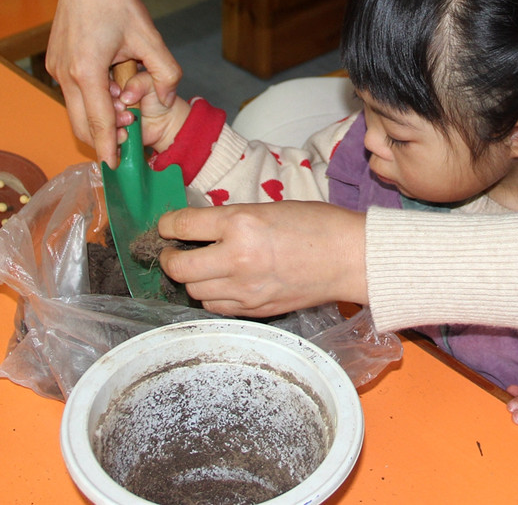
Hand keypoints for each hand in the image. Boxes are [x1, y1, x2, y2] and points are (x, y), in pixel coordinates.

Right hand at [45, 0, 181, 167]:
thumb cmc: (118, 3)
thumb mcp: (150, 36)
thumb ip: (165, 71)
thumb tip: (165, 99)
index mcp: (87, 69)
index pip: (99, 120)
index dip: (108, 147)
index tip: (115, 167)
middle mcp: (65, 73)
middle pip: (81, 123)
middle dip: (104, 137)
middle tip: (131, 135)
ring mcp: (55, 69)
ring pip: (75, 110)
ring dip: (99, 116)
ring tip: (126, 106)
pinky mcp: (54, 64)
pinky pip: (72, 94)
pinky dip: (90, 100)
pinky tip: (111, 86)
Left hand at [157, 201, 368, 315]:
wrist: (351, 258)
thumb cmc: (317, 225)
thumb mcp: (268, 208)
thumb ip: (232, 220)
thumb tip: (199, 230)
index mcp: (241, 224)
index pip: (183, 225)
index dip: (167, 225)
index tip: (166, 227)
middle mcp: (237, 258)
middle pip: (178, 267)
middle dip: (169, 259)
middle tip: (173, 252)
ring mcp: (245, 289)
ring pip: (194, 291)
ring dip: (192, 279)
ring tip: (203, 267)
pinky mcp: (255, 309)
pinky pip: (216, 307)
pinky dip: (212, 296)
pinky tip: (222, 284)